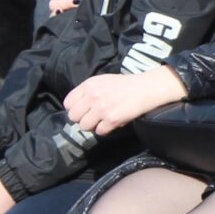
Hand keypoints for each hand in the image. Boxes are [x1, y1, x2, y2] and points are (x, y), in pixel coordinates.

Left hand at [63, 67, 184, 135]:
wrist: (145, 88)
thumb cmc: (125, 85)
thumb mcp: (102, 81)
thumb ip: (88, 92)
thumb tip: (76, 107)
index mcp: (89, 85)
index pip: (68, 103)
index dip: (74, 109)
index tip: (82, 110)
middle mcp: (93, 96)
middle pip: (74, 117)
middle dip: (82, 119)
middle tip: (92, 118)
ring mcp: (102, 108)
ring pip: (84, 126)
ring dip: (93, 126)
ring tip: (102, 121)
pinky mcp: (112, 119)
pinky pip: (99, 132)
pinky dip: (105, 130)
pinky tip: (111, 123)